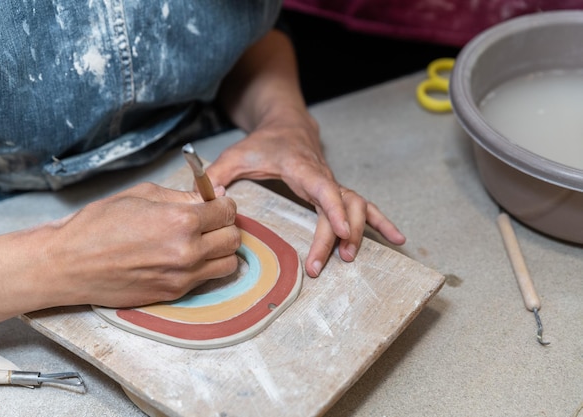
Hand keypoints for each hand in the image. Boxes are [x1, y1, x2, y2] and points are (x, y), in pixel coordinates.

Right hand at [42, 182, 240, 306]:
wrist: (69, 264)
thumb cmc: (99, 224)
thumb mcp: (143, 195)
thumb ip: (184, 196)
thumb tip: (215, 195)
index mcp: (181, 221)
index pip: (227, 212)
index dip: (223, 204)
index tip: (215, 203)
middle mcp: (188, 252)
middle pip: (234, 239)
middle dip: (226, 226)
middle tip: (210, 221)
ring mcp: (182, 277)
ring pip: (228, 264)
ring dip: (221, 250)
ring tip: (202, 241)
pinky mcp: (174, 294)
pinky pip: (207, 279)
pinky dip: (204, 267)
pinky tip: (184, 256)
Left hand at [206, 109, 404, 277]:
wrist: (286, 126)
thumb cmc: (263, 143)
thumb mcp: (236, 153)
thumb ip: (219, 173)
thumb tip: (211, 196)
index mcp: (301, 167)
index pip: (323, 188)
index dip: (335, 210)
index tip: (342, 233)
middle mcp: (323, 176)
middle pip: (341, 204)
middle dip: (336, 235)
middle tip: (319, 266)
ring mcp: (333, 184)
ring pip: (358, 205)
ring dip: (360, 231)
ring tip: (351, 258)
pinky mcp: (337, 191)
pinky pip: (364, 207)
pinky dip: (382, 222)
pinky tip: (397, 239)